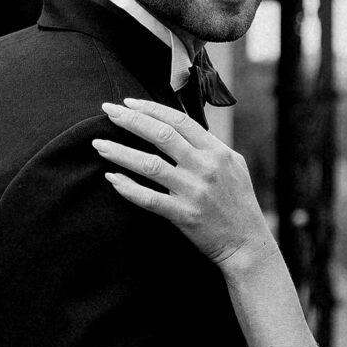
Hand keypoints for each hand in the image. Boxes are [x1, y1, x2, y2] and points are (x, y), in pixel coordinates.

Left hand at [94, 100, 268, 273]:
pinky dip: (128, 188)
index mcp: (217, 151)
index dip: (151, 109)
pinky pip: (149, 199)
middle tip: (107, 112)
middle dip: (130, 120)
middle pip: (162, 135)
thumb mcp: (233, 166)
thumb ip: (208, 146)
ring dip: (120, 152)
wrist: (248, 244)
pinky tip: (112, 178)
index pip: (179, 121)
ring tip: (99, 144)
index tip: (128, 102)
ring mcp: (194, 192)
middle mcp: (206, 167)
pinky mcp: (184, 215)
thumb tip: (178, 127)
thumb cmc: (238, 203)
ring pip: (150, 165)